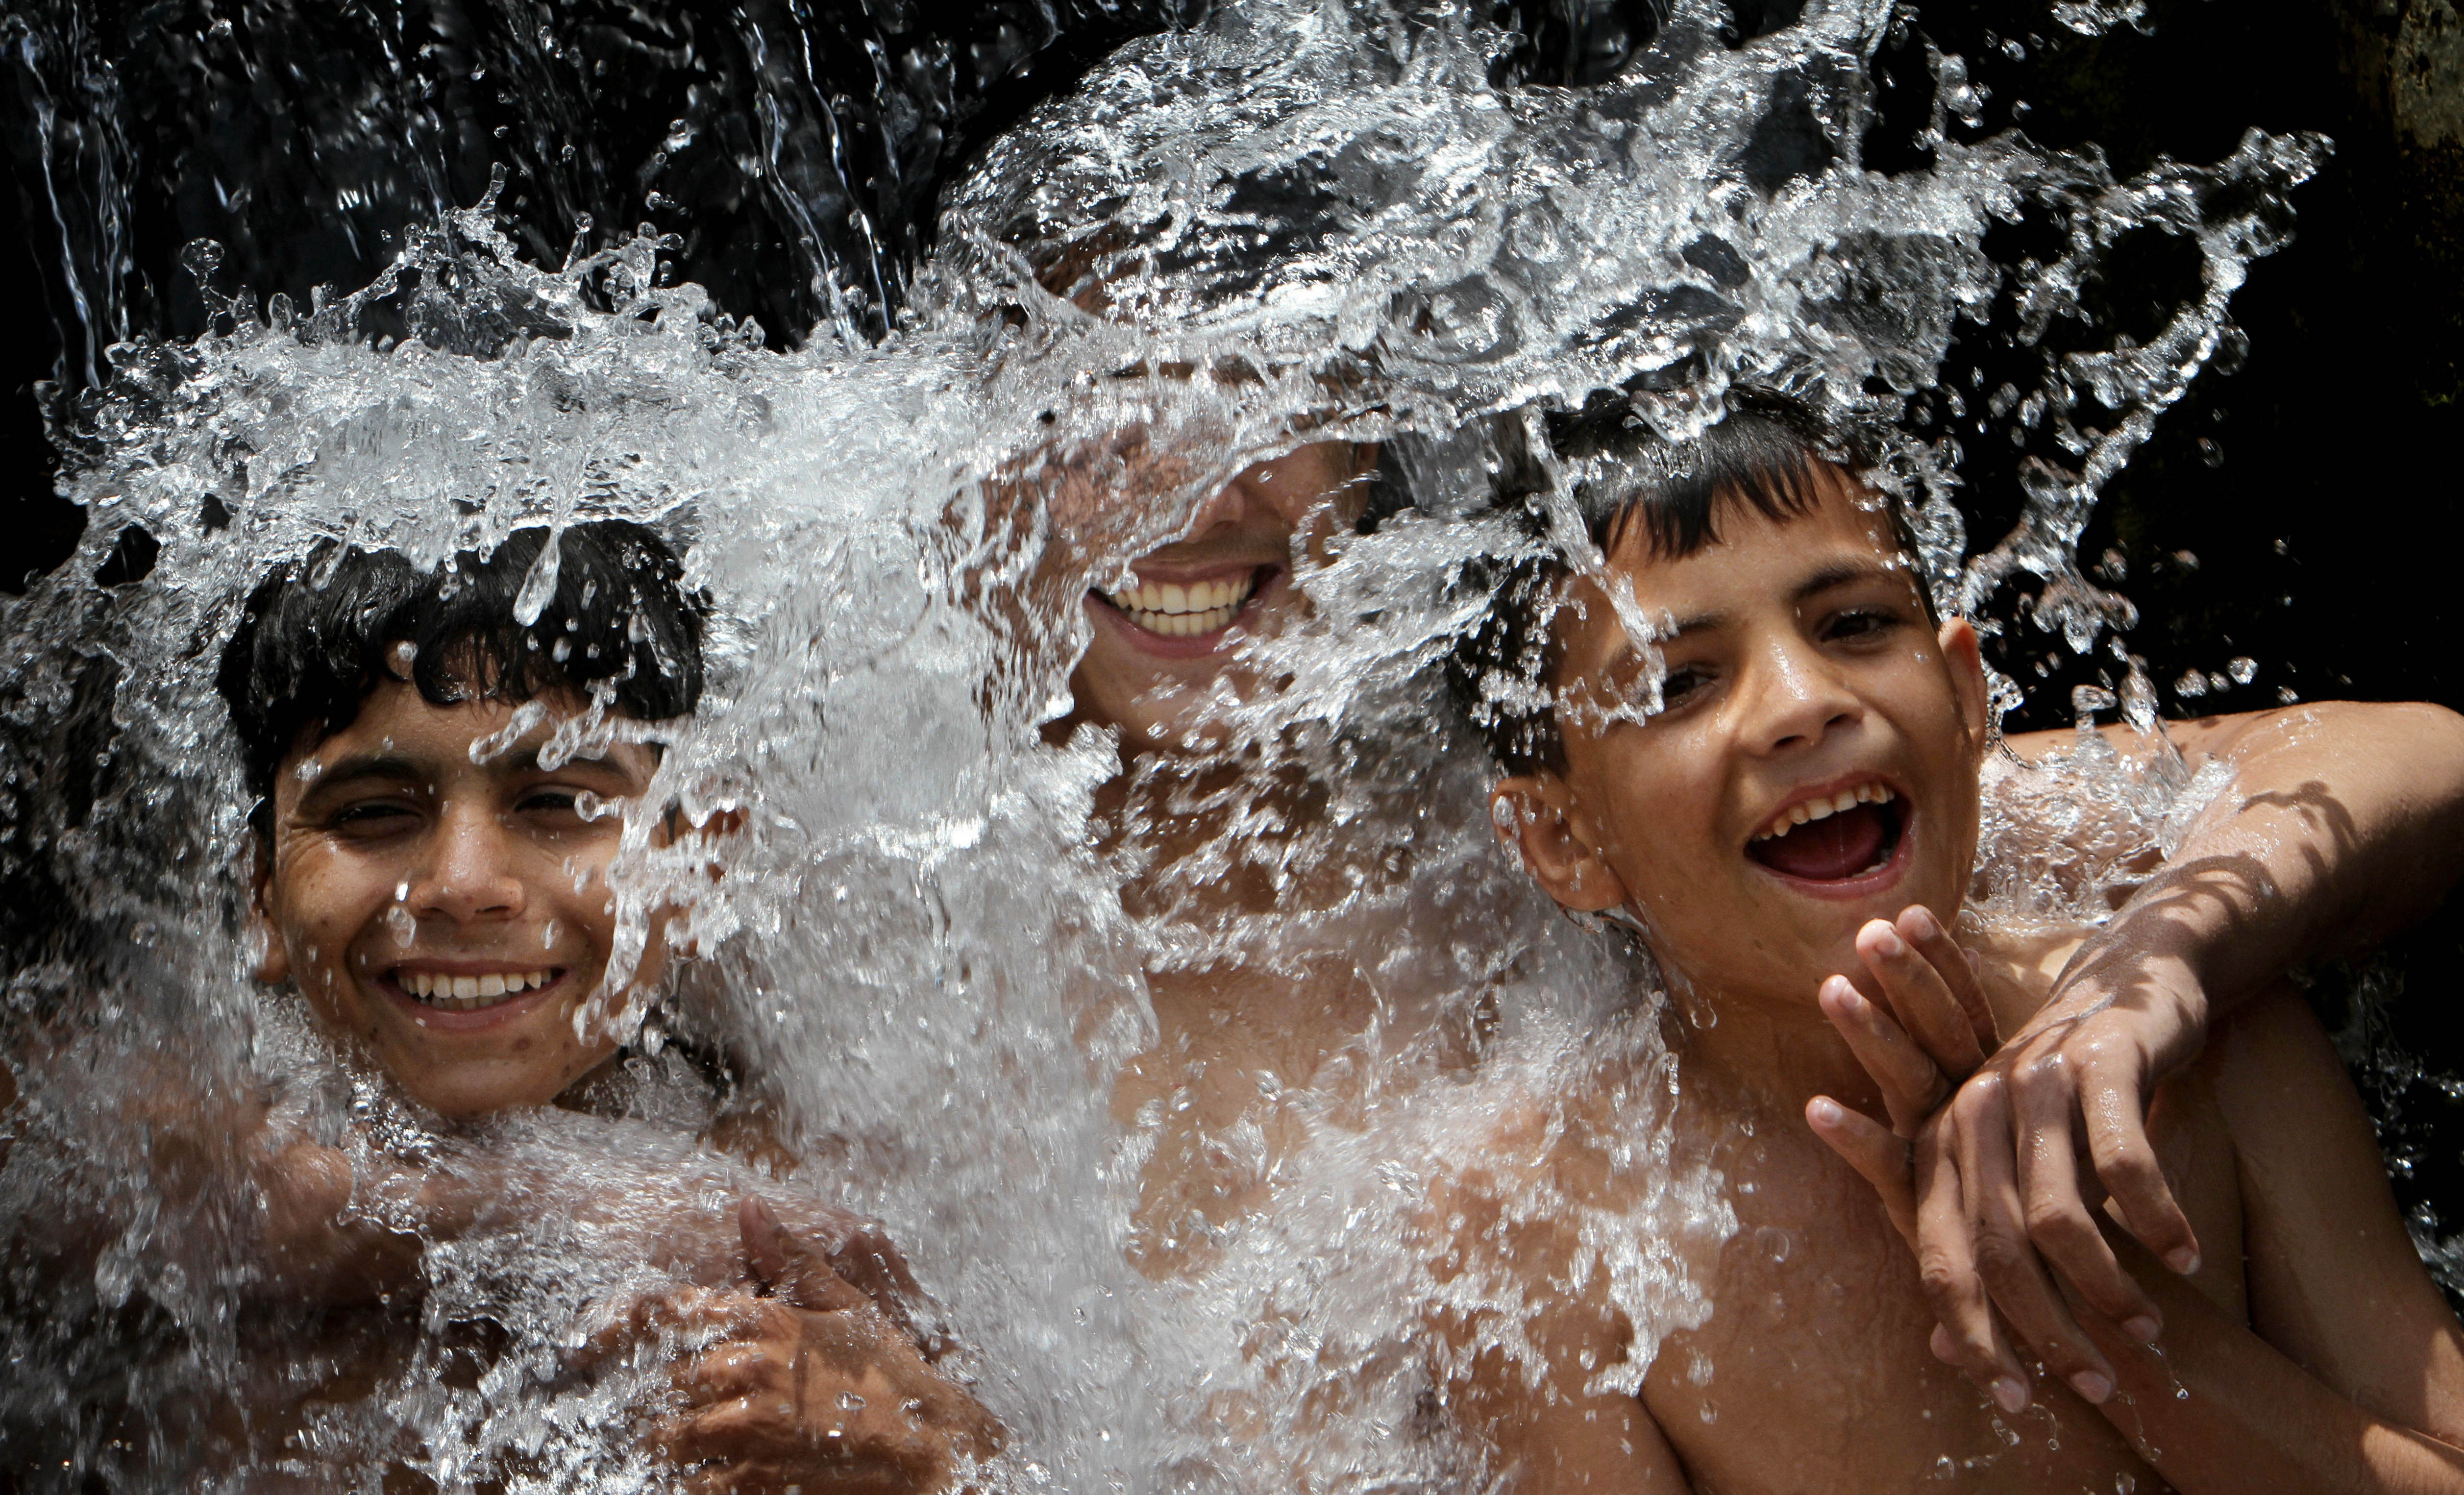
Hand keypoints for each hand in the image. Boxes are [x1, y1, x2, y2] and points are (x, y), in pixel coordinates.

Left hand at [649, 1197, 1002, 1494]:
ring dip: (663, 1443)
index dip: (626, 1325)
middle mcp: (750, 1372)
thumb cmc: (890, 1377)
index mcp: (767, 1322)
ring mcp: (749, 1432)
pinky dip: (687, 1481)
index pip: (671, 1315)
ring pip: (666, 1437)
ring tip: (670, 1444)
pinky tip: (701, 1475)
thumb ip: (791, 1258)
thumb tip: (748, 1204)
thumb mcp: (847, 1307)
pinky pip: (691, 1483)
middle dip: (649, 1395)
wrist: (931, 1452)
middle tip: (642, 1404)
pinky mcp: (753, 1484)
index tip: (599, 1340)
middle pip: (659, 1381)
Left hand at [1806, 907, 2190, 1413]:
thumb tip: (1946, 1352)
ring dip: (2107, 1288)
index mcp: (1940, 1146)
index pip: (1940, 1262)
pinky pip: (2125, 1166)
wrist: (2131, 977)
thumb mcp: (2017, 1168)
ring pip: (2057, 1219)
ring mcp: (2034, 1086)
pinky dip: (2157, 1223)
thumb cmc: (2068, 1099)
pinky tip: (2187, 1257)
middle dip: (2044, 1332)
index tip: (2013, 1400)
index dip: (1973, 1337)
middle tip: (2095, 1382)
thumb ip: (1982, 1248)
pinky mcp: (2099, 1064)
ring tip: (2146, 1329)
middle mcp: (1973, 1116)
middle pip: (1993, 1253)